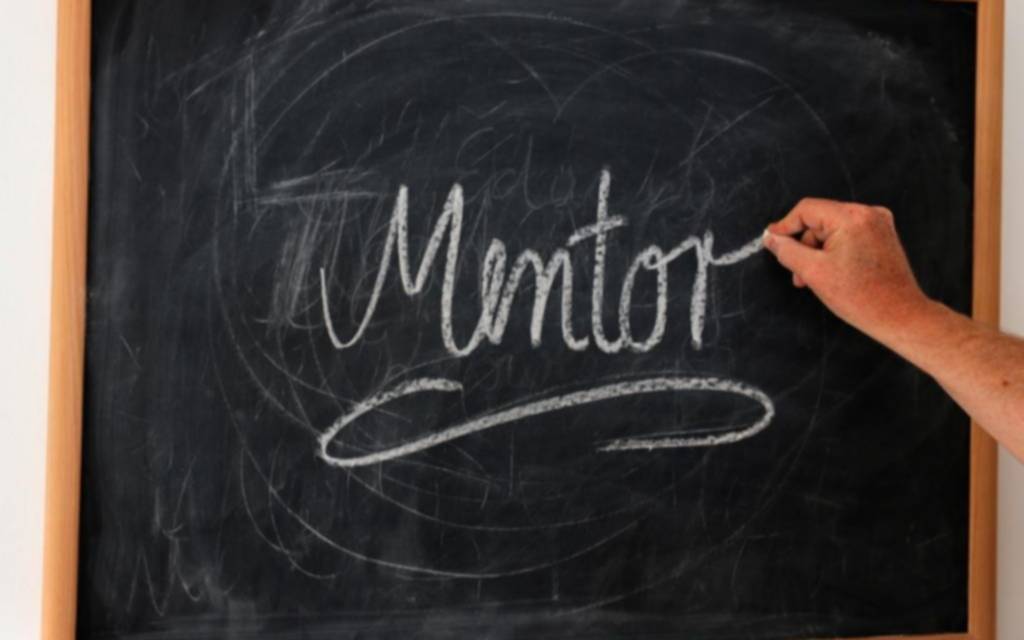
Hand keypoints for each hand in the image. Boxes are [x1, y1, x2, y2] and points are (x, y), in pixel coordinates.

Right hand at [763, 198, 933, 341]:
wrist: (898, 316)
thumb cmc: (862, 297)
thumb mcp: (813, 272)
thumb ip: (787, 251)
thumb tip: (771, 238)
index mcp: (852, 218)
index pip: (806, 209)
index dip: (785, 226)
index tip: (772, 240)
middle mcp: (868, 214)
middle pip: (819, 220)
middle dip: (804, 246)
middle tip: (798, 273)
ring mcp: (878, 224)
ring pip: (832, 230)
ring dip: (818, 252)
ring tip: (815, 279)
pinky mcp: (881, 236)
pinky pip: (848, 236)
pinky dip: (834, 252)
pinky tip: (831, 273)